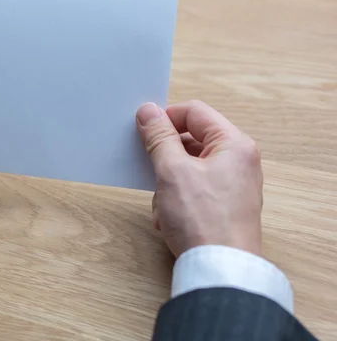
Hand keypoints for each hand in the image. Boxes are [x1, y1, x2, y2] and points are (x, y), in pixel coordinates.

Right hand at [136, 100, 262, 257]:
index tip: (142, 130)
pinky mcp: (224, 205)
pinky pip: (194, 189)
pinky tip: (167, 218)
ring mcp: (233, 185)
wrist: (219, 269)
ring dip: (167, 182)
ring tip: (163, 204)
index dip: (165, 118)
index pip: (195, 112)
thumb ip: (159, 137)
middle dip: (165, 157)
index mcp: (234, 144)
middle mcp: (239, 161)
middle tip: (149, 169)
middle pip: (192, 140)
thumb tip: (148, 111)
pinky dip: (176, 198)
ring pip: (189, 167)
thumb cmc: (203, 219)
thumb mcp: (172, 171)